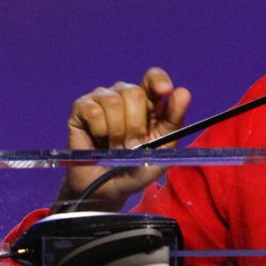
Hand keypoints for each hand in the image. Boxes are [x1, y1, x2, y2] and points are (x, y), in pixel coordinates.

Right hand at [59, 67, 190, 210]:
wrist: (108, 189)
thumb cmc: (138, 167)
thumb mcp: (163, 148)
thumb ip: (174, 120)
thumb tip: (183, 92)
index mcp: (148, 102)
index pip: (153, 77)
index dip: (158, 80)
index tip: (164, 91)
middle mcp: (124, 95)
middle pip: (134, 92)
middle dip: (136, 124)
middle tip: (132, 145)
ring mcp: (102, 99)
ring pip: (114, 101)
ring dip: (117, 131)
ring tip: (116, 147)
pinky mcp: (81, 108)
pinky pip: (94, 111)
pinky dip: (100, 131)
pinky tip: (99, 141)